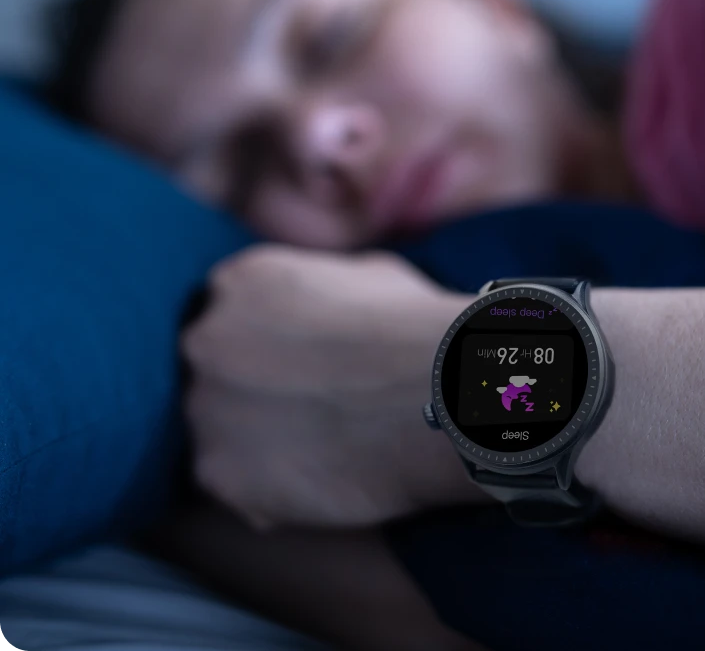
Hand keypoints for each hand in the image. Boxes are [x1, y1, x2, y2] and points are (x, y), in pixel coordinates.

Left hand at [183, 244, 484, 530]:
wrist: (435, 393)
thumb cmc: (416, 329)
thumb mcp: (372, 277)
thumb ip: (328, 288)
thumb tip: (335, 304)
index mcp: (240, 284)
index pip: (231, 316)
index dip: (269, 345)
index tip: (302, 368)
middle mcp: (206, 340)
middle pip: (217, 373)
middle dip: (255, 393)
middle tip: (313, 413)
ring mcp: (205, 408)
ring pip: (222, 432)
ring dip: (262, 443)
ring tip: (326, 453)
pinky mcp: (216, 471)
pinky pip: (235, 486)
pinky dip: (270, 491)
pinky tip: (324, 482)